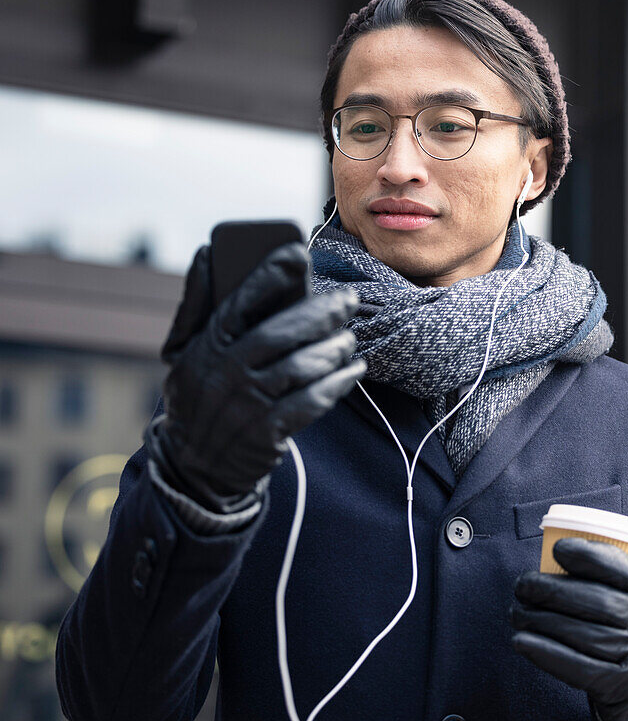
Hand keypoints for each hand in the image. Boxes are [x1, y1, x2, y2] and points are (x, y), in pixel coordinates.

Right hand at [147, 240, 366, 508]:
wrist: (194, 467)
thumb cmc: (199, 395)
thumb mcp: (183, 352)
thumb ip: (196, 304)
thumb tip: (206, 253)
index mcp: (204, 346)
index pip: (238, 303)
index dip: (269, 275)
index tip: (298, 254)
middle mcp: (224, 373)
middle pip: (281, 333)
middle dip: (321, 313)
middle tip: (348, 301)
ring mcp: (246, 405)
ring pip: (302, 367)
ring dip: (334, 350)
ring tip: (349, 340)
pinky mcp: (268, 433)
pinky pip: (312, 401)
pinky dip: (338, 384)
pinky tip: (352, 372)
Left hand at [510, 538, 627, 720]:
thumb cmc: (621, 631)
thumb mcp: (625, 600)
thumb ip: (599, 575)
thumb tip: (558, 550)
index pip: (621, 572)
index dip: (588, 557)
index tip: (557, 549)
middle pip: (596, 603)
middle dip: (552, 590)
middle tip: (522, 585)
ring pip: (583, 635)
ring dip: (541, 621)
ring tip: (517, 612)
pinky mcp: (617, 688)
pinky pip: (579, 669)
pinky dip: (546, 654)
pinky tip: (521, 641)